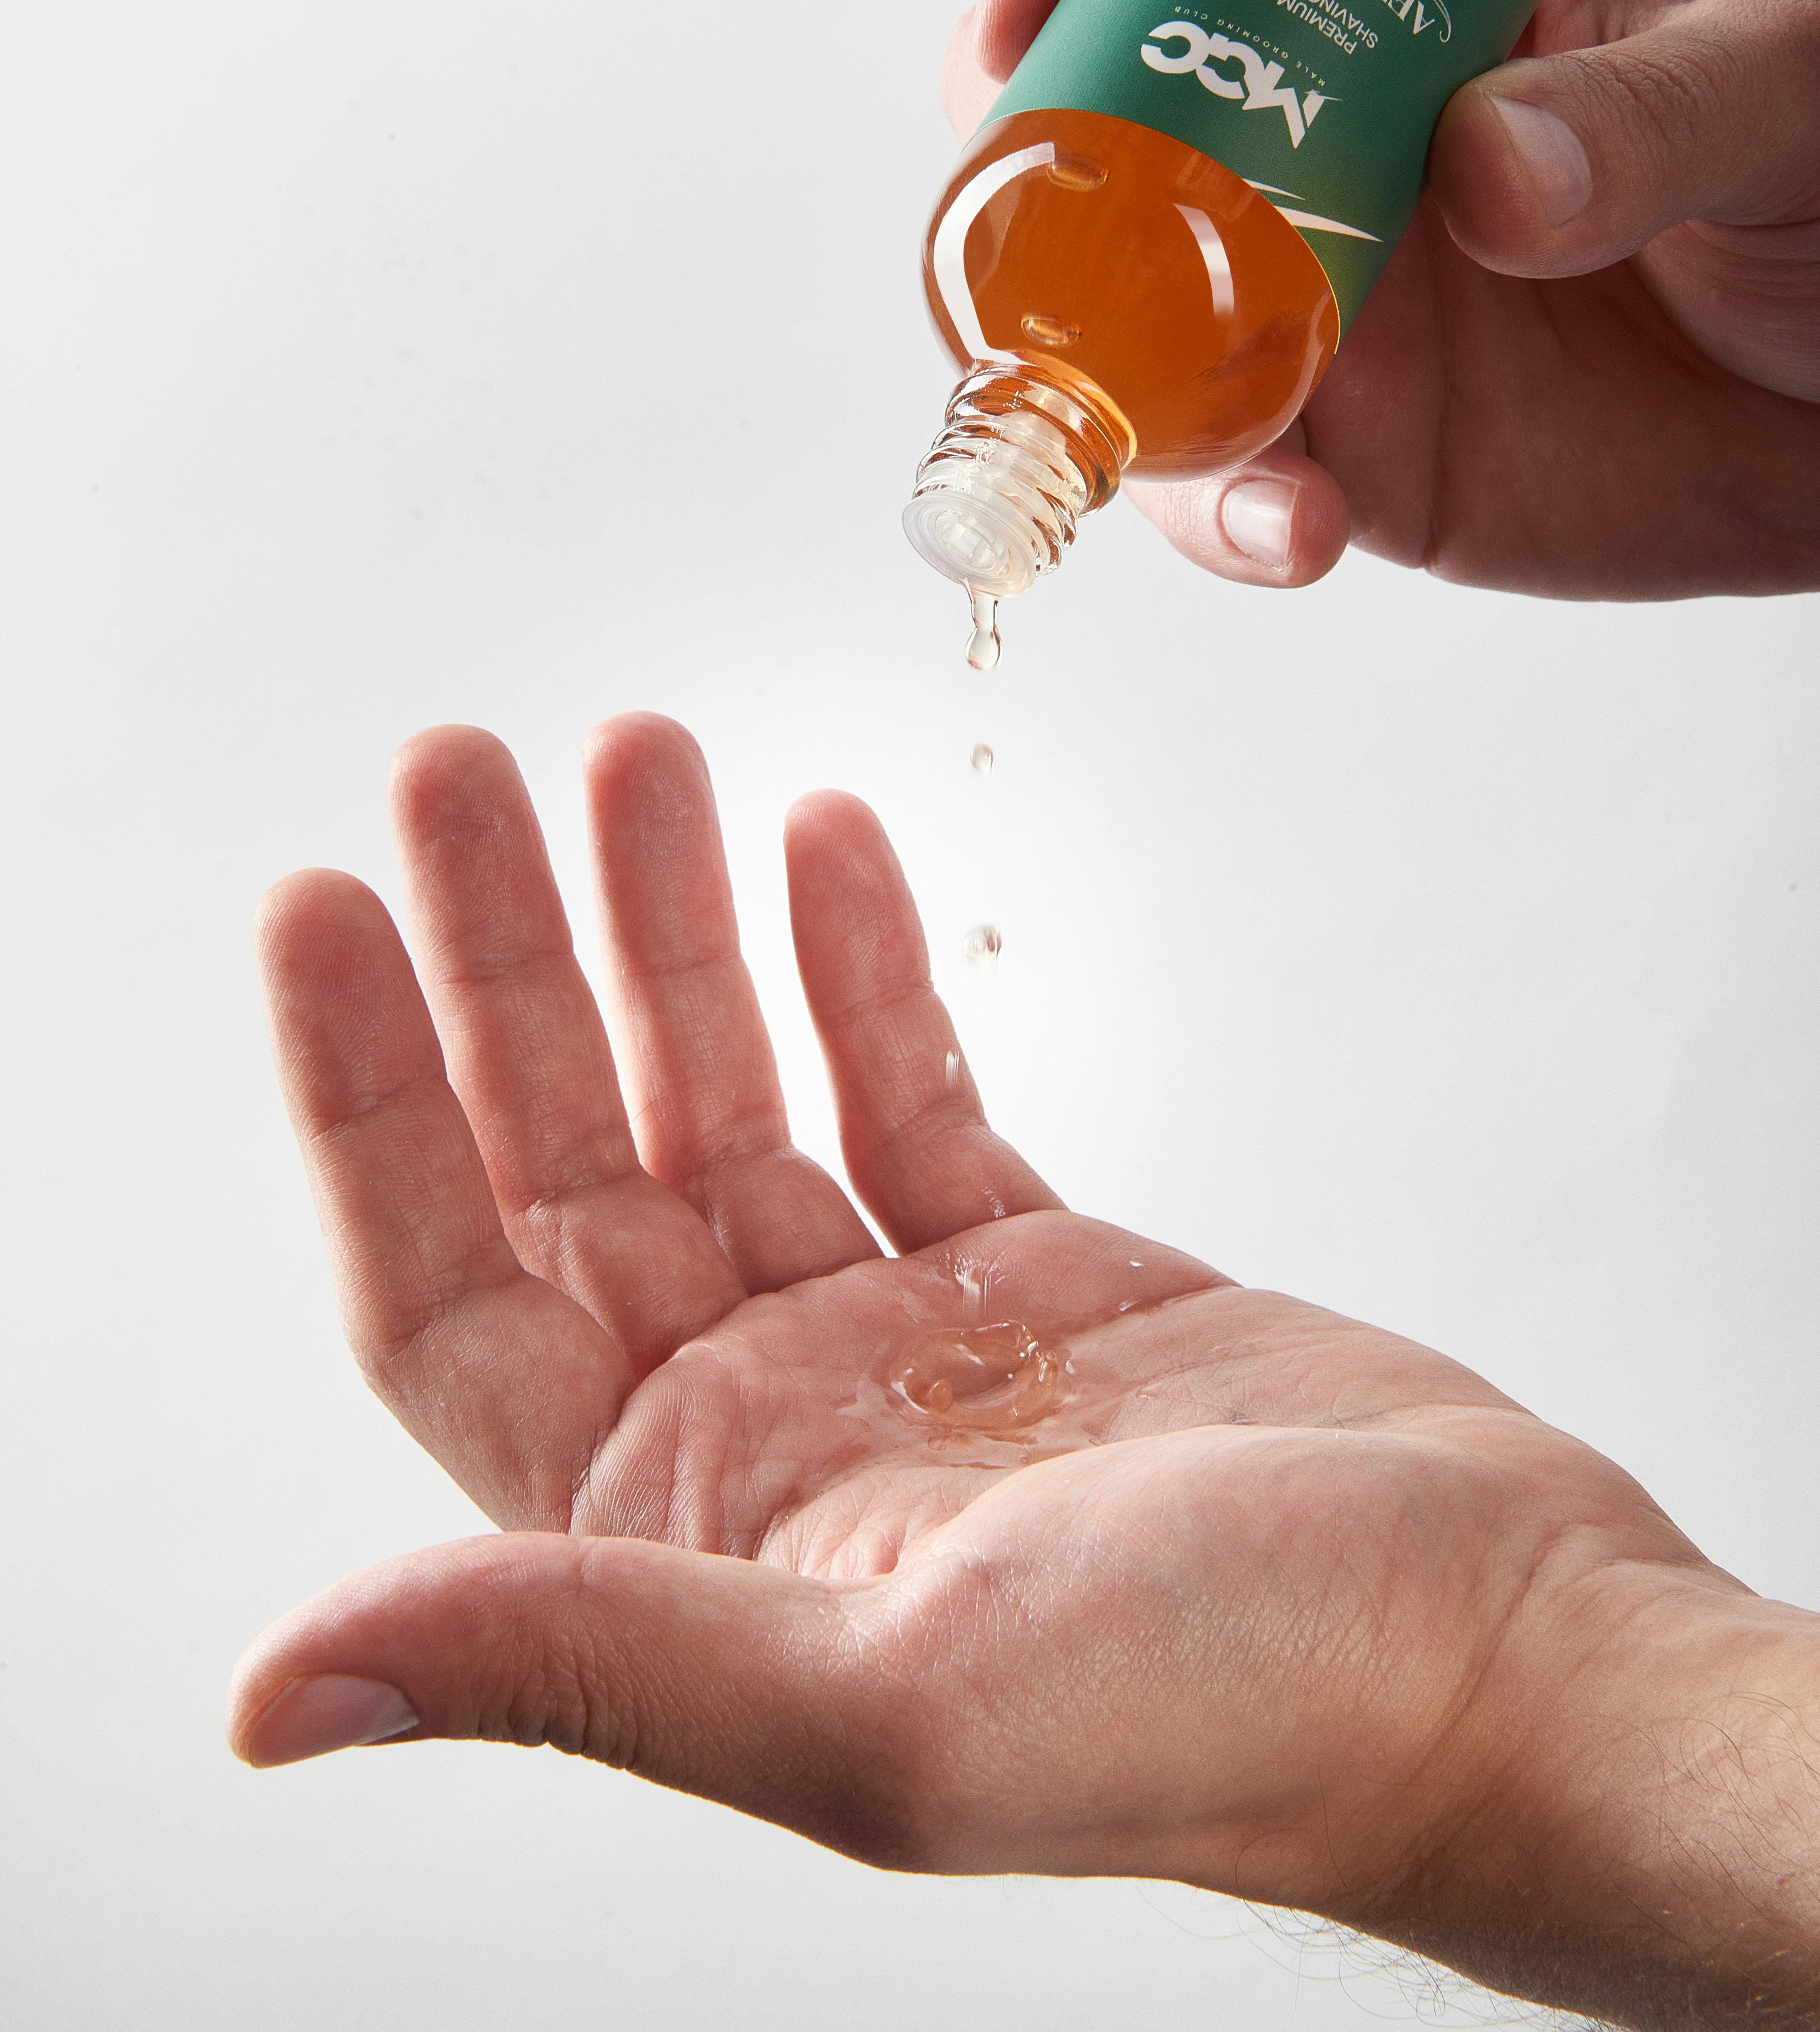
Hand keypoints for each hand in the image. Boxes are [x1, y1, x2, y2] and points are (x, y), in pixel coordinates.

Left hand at [232, 718, 1819, 2027]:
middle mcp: (761, 1432)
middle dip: (510, 955)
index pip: (451, 1286)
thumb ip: (584, 1662)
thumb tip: (275, 1698)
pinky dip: (859, 963)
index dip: (369, 1100)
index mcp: (684, 1537)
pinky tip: (822, 837)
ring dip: (676, 924)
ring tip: (638, 752)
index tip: (327, 901)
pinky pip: (902, 1088)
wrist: (1493, 1655)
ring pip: (733, 1095)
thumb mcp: (872, 1706)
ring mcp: (892, 1340)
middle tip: (464, 766)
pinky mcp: (1026, 1270)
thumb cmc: (1223, 1717)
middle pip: (576, 1156)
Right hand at [946, 0, 1819, 598]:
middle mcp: (1334, 137)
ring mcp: (1323, 300)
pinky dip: (1227, 515)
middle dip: (1019, 174)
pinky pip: (1232, 482)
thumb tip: (1486, 168)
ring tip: (1183, 442)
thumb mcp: (1794, 85)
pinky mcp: (1350, 449)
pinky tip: (1294, 532)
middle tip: (1028, 237)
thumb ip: (1660, 110)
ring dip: (1101, 384)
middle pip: (1102, 121)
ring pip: (1128, 329)